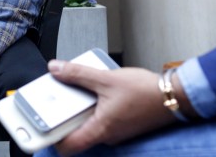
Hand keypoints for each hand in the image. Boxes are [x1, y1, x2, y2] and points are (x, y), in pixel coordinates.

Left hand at [47, 61, 175, 155]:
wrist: (175, 96)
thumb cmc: (146, 93)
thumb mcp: (106, 79)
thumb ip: (78, 74)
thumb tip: (55, 69)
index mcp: (100, 129)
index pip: (68, 146)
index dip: (51, 138)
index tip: (40, 125)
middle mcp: (107, 135)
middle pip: (76, 133)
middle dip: (63, 117)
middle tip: (54, 100)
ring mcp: (116, 131)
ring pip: (89, 123)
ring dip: (80, 109)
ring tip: (75, 90)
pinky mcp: (122, 124)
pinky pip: (101, 118)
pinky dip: (94, 106)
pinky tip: (95, 90)